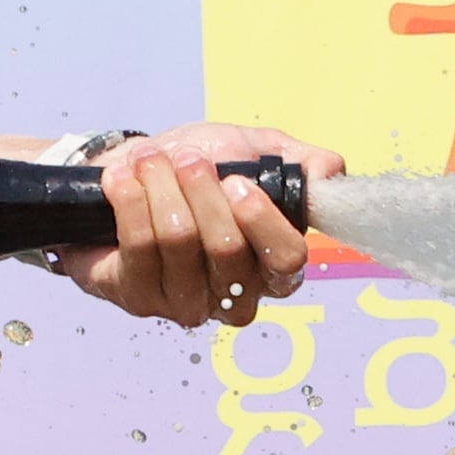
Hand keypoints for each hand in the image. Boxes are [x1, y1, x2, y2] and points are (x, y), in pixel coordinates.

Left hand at [61, 121, 332, 328]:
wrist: (130, 172)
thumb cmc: (197, 167)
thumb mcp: (252, 152)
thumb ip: (298, 162)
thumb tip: (330, 171)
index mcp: (273, 266)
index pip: (287, 261)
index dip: (262, 219)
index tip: (236, 180)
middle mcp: (235, 295)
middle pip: (228, 250)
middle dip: (202, 190)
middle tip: (186, 159)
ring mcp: (186, 302)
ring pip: (179, 242)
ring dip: (162, 187)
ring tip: (152, 162)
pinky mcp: (139, 298)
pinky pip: (139, 246)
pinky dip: (131, 200)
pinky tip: (124, 180)